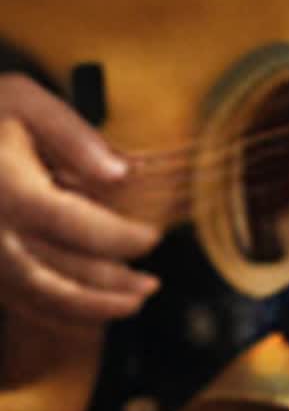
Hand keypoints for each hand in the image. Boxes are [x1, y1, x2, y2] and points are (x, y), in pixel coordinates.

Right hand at [0, 74, 158, 325]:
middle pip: (57, 273)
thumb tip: (121, 173)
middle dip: (109, 286)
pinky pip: (15, 298)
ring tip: (129, 305)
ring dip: (86, 308)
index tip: (153, 237)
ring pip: (36, 296)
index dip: (118, 237)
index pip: (74, 224)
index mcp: (9, 188)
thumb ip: (73, 135)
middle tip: (151, 286)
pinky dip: (53, 310)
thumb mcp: (24, 100)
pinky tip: (85, 310)